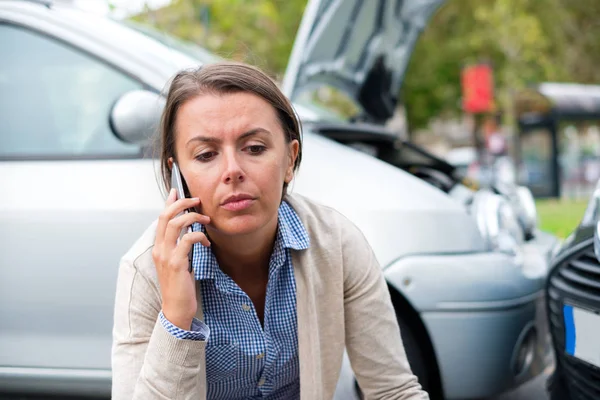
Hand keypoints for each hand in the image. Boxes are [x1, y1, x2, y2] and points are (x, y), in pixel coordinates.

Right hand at [152, 189, 210, 329]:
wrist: (176, 309)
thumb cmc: (180, 286)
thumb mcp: (178, 261)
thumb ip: (180, 246)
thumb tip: (189, 231)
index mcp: (159, 247)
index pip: (161, 218)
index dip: (168, 202)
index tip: (176, 191)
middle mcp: (159, 249)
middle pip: (166, 216)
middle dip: (182, 203)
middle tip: (197, 200)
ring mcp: (166, 256)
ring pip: (176, 224)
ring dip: (193, 217)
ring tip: (206, 220)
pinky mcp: (177, 263)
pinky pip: (188, 239)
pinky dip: (200, 236)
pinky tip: (207, 242)